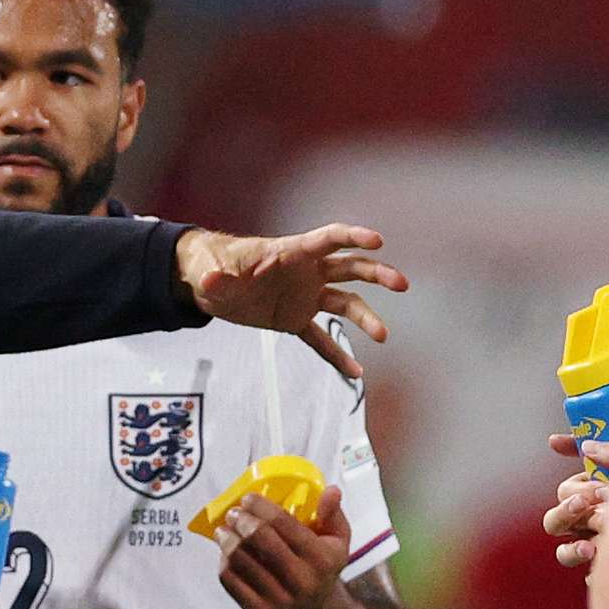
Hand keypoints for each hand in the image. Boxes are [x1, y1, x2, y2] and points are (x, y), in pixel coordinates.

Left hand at [176, 224, 407, 380]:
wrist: (207, 283)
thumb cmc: (212, 265)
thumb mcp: (211, 271)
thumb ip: (217, 277)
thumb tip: (213, 281)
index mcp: (290, 252)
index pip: (329, 239)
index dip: (353, 237)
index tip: (377, 240)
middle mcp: (306, 272)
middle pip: (350, 268)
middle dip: (376, 273)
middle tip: (401, 284)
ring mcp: (304, 296)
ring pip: (344, 302)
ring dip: (366, 316)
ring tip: (383, 335)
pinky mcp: (295, 319)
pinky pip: (320, 338)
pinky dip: (336, 355)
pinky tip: (355, 372)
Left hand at [219, 487, 352, 608]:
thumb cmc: (321, 568)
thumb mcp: (337, 541)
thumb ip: (333, 514)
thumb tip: (331, 491)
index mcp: (321, 559)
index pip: (282, 523)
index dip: (260, 506)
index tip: (248, 498)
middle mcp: (301, 581)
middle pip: (258, 538)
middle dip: (241, 519)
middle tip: (234, 513)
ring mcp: (279, 600)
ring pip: (240, 558)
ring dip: (227, 538)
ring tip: (225, 530)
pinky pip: (231, 580)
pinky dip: (224, 561)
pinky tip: (226, 552)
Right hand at [545, 430, 608, 570]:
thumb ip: (607, 452)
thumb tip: (570, 443)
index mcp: (591, 494)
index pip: (565, 493)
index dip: (572, 491)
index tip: (592, 488)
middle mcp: (589, 522)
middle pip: (555, 522)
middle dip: (567, 513)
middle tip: (591, 506)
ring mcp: (597, 547)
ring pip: (565, 553)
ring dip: (572, 549)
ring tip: (591, 548)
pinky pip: (592, 576)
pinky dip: (598, 570)